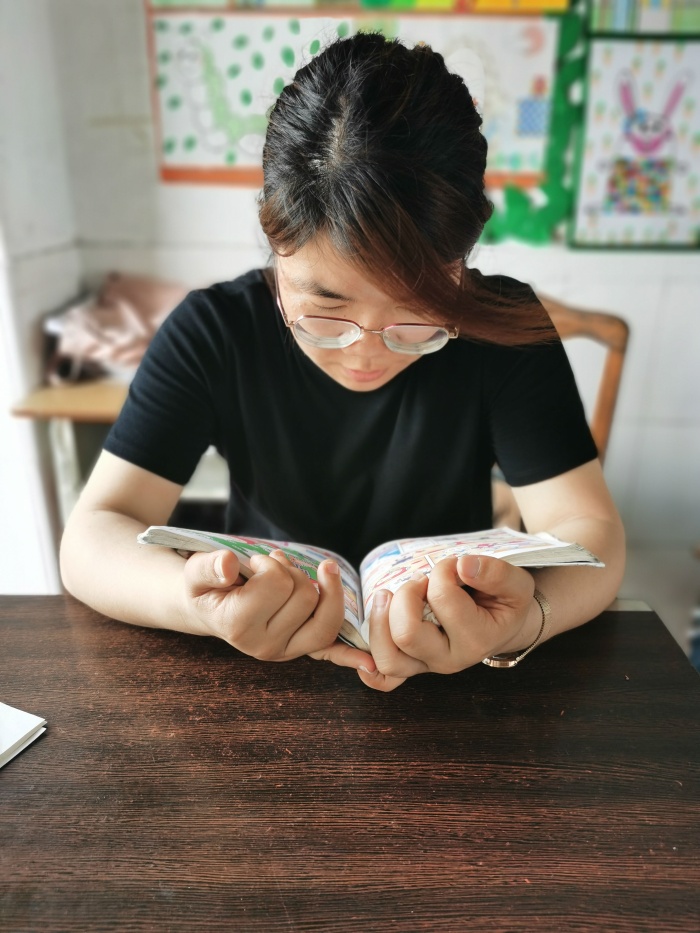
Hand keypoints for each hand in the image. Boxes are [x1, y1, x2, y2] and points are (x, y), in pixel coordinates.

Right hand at [180, 548, 373, 672]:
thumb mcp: (196, 572)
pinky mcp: (301, 649)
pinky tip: (371, 666)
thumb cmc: (206, 586)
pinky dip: (350, 657)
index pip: (278, 583)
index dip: (270, 564)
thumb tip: (230, 566)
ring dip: (315, 587)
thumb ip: (209, 566)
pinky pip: (330, 651)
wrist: (209, 608)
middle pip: (306, 595)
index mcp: (238, 626)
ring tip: (289, 580)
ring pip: (325, 613)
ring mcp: (286, 650)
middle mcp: (264, 646)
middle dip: (292, 573)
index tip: (253, 564)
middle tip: (269, 571)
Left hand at [359, 555, 535, 688]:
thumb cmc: (506, 602)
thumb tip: (463, 566)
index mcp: (476, 641)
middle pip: (406, 634)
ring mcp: (426, 665)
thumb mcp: (516, 584)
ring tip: (389, 595)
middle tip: (421, 580)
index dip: (443, 571)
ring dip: (380, 619)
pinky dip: (368, 665)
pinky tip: (367, 644)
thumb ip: (496, 573)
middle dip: (406, 595)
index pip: (443, 599)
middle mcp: (448, 660)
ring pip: (387, 658)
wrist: (503, 624)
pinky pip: (383, 677)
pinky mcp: (410, 664)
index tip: (454, 565)